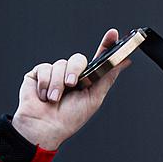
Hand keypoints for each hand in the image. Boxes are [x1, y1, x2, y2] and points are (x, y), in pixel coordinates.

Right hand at [11, 28, 130, 151]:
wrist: (44, 128)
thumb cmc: (69, 119)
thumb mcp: (94, 98)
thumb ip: (108, 77)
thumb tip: (125, 62)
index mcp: (86, 79)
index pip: (98, 58)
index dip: (106, 44)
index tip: (113, 34)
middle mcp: (71, 74)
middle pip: (78, 59)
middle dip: (75, 71)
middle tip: (71, 85)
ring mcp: (54, 73)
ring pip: (60, 64)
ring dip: (58, 84)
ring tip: (54, 99)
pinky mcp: (38, 74)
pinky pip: (44, 68)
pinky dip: (45, 84)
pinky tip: (44, 96)